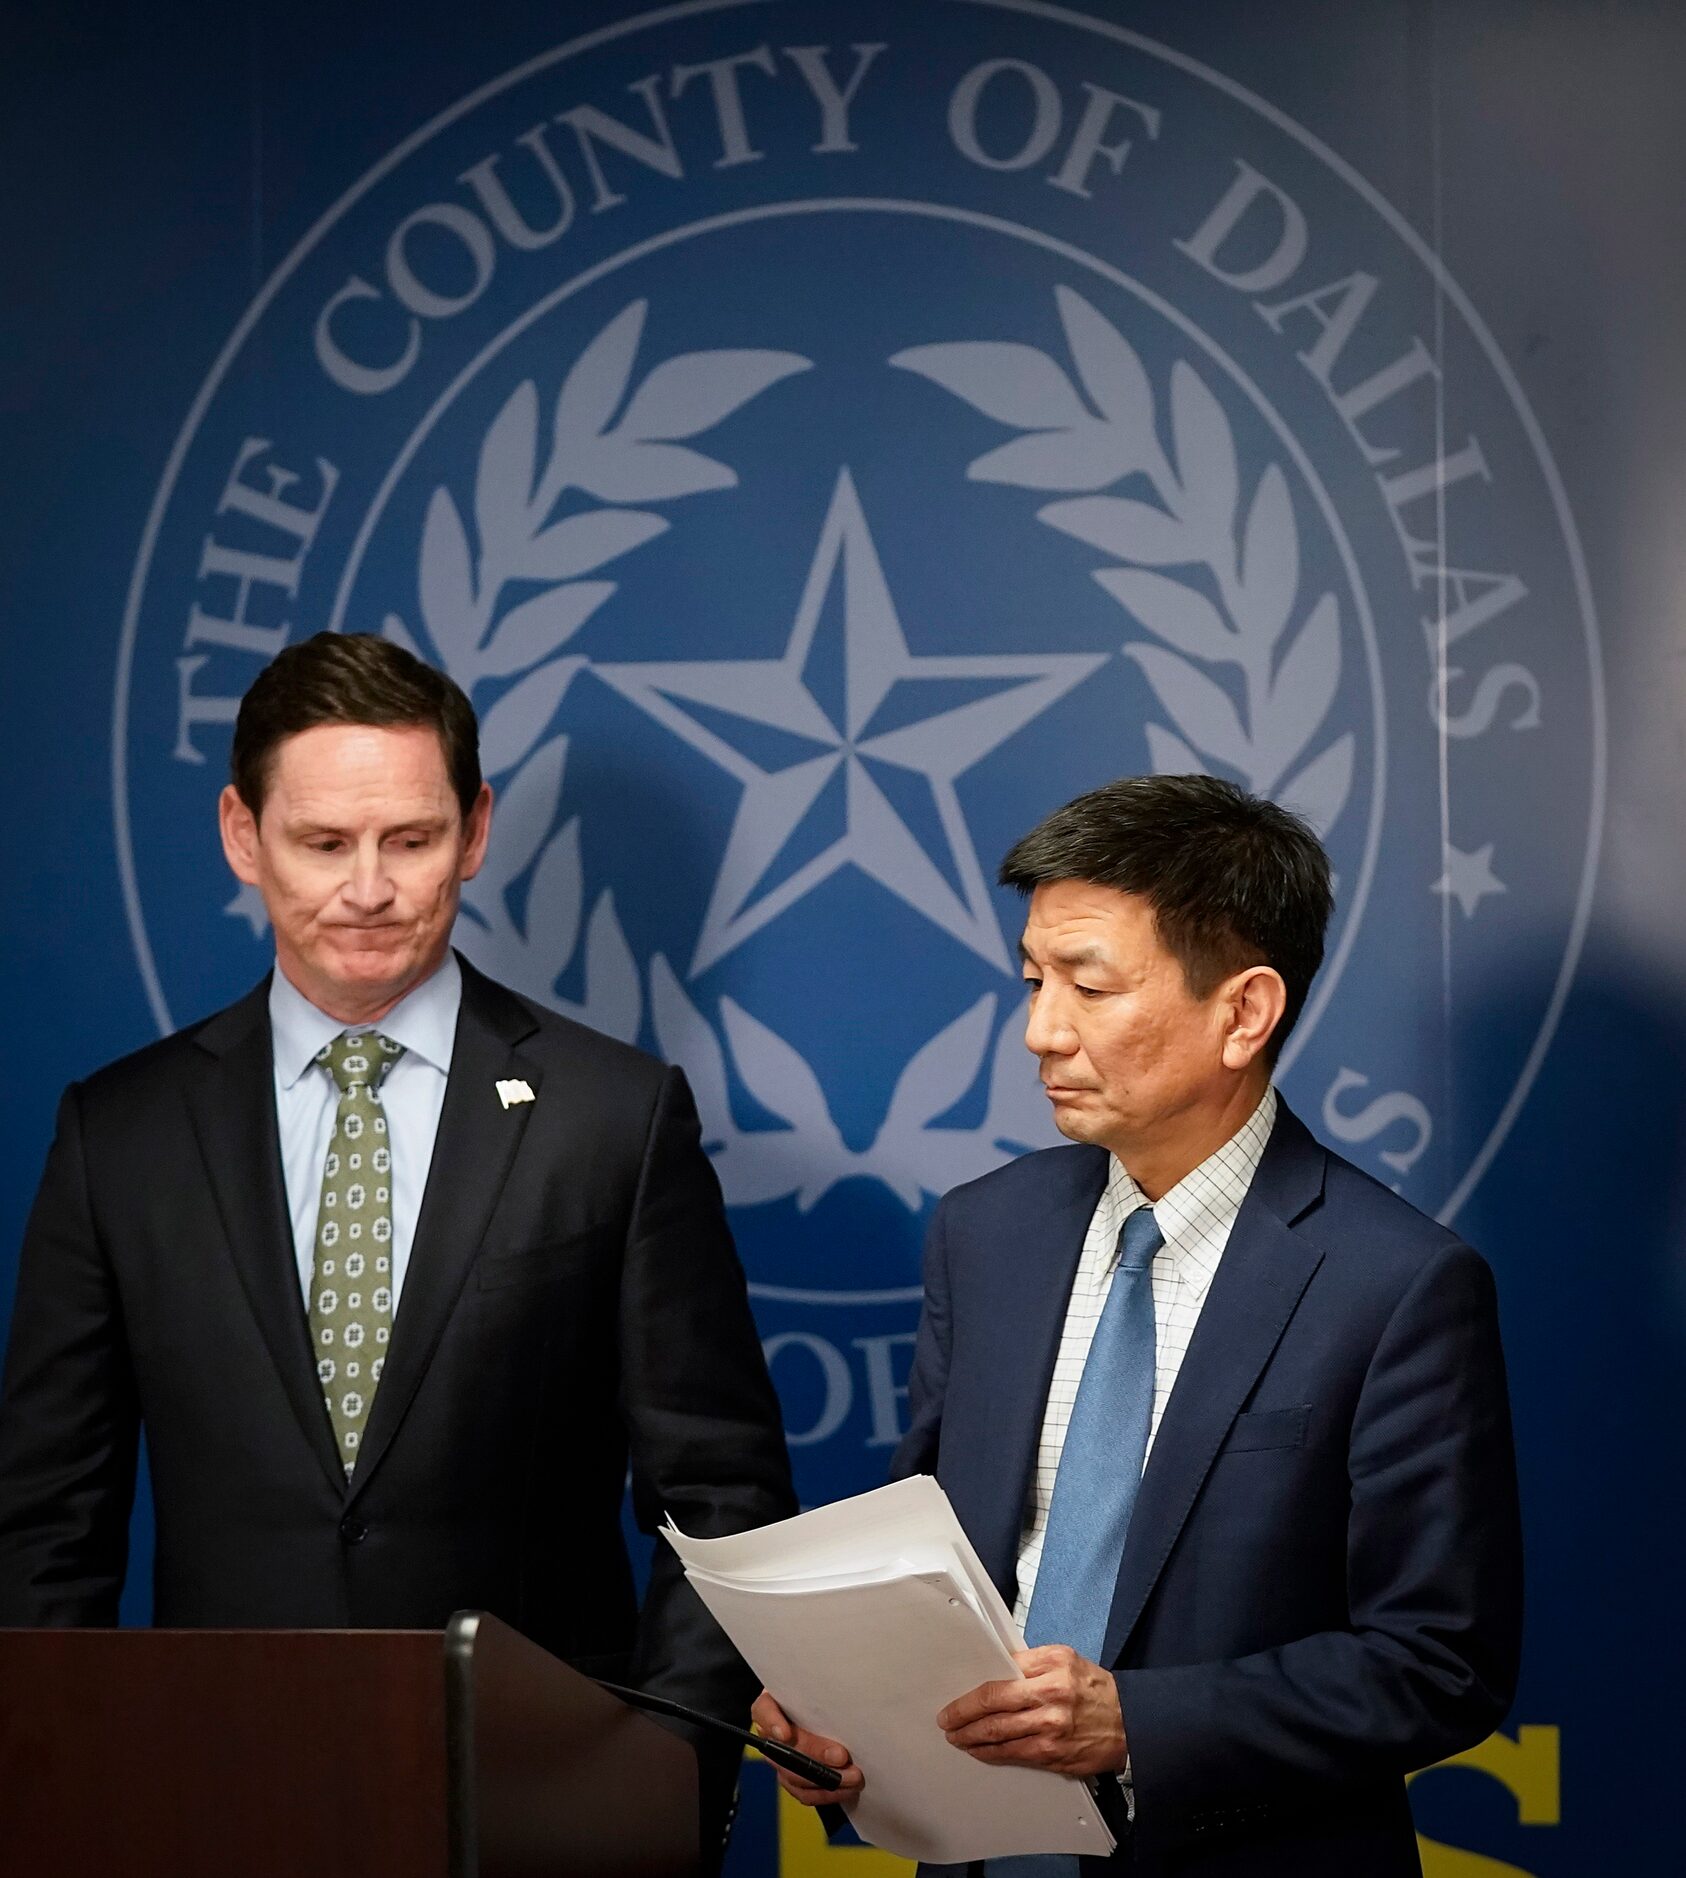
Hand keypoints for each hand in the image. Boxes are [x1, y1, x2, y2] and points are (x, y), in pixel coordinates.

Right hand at [751, 1689, 865, 1805]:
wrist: (818, 1710)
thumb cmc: (816, 1694)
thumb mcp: (815, 1686)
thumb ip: (822, 1689)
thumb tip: (844, 1693)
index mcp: (771, 1706)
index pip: (763, 1711)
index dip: (772, 1723)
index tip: (786, 1734)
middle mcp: (771, 1735)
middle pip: (785, 1751)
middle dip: (815, 1756)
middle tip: (841, 1756)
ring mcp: (780, 1761)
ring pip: (795, 1777)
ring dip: (825, 1781)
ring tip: (852, 1777)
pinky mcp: (792, 1780)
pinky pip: (804, 1793)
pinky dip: (826, 1793)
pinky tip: (846, 1789)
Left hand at [937, 1644, 1127, 1776]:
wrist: (1129, 1723)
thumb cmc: (1096, 1690)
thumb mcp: (1065, 1659)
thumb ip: (1030, 1662)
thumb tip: (998, 1668)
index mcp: (1051, 1668)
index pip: (999, 1681)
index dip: (971, 1696)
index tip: (955, 1702)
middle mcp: (1051, 1697)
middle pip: (994, 1708)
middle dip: (964, 1718)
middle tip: (948, 1723)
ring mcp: (1052, 1729)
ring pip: (1000, 1735)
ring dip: (972, 1739)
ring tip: (958, 1738)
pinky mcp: (1054, 1755)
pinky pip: (1015, 1755)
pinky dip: (993, 1754)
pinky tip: (981, 1751)